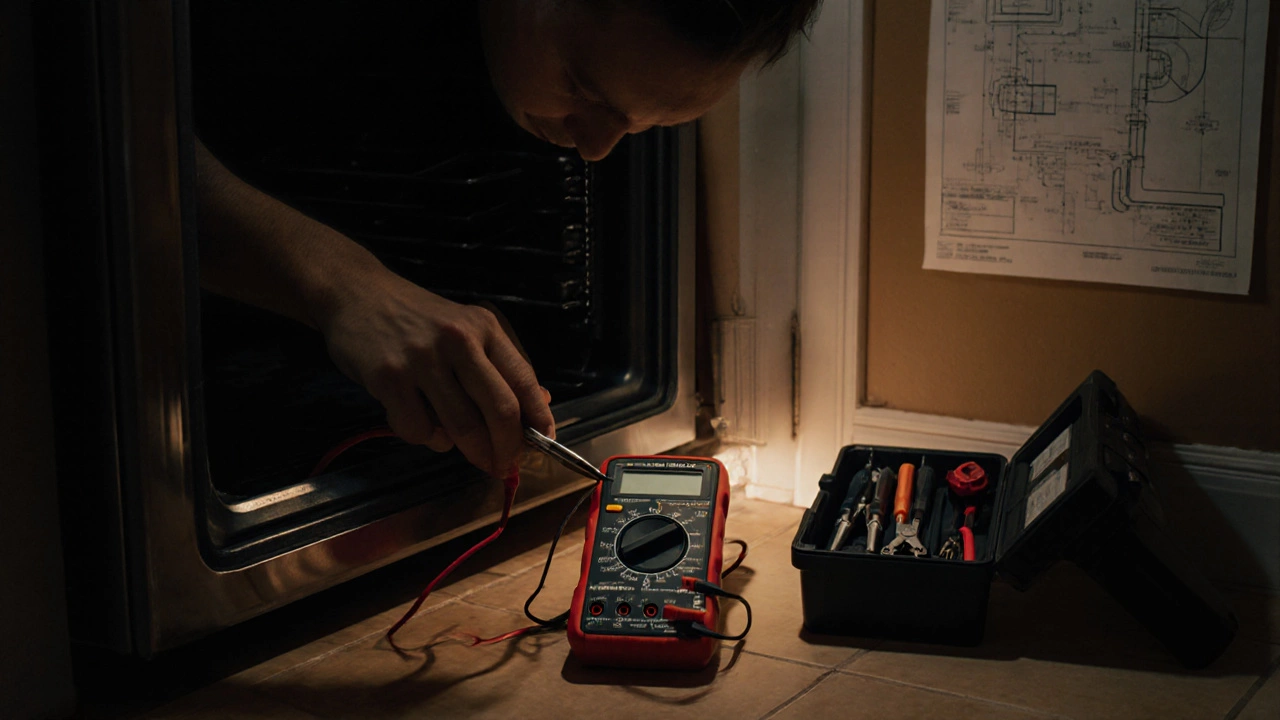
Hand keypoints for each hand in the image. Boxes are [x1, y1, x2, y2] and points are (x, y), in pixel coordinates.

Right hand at [318, 268, 554, 476]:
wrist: (356, 292)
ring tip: (456, 443)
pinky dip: (424, 437)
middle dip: (505, 449)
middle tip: (501, 465)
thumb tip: (540, 406)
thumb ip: (501, 366)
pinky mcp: (389, 378)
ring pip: (460, 427)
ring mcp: (422, 359)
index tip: (544, 444)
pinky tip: (417, 420)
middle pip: (499, 410)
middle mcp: (458, 340)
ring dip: (466, 449)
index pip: (524, 381)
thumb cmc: (417, 318)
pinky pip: (419, 430)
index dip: (538, 420)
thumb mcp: (465, 328)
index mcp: (484, 328)